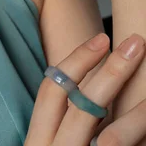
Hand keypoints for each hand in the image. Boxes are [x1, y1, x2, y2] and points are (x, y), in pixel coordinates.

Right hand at [25, 31, 145, 144]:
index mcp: (39, 141)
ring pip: (112, 138)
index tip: (102, 38)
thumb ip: (64, 125)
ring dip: (138, 113)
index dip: (77, 59)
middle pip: (81, 105)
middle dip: (112, 71)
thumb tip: (89, 93)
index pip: (51, 89)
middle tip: (136, 44)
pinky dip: (143, 135)